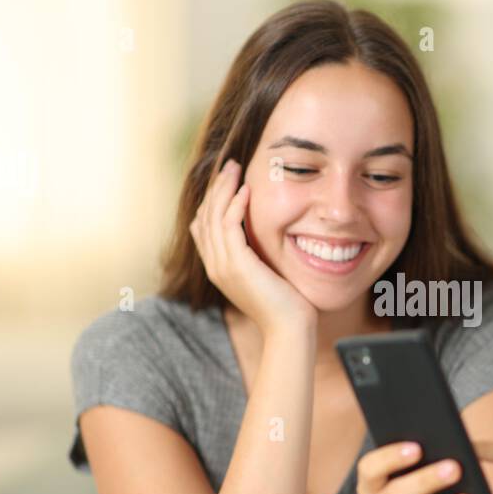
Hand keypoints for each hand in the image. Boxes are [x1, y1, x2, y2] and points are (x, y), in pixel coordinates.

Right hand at [189, 157, 314, 335]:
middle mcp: (214, 265)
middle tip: (229, 165)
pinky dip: (236, 206)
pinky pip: (229, 226)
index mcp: (218, 267)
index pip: (203, 226)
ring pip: (213, 217)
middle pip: (204, 216)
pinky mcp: (236, 265)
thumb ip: (258, 254)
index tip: (229, 179)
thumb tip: (264, 236)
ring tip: (235, 168)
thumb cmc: (287, 304)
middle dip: (216, 188)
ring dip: (224, 189)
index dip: (213, 199)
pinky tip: (247, 191)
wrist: (289, 328)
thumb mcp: (267, 273)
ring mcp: (222, 266)